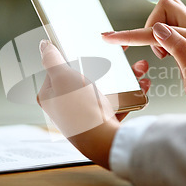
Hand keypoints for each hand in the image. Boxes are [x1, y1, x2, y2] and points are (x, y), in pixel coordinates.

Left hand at [37, 40, 150, 168]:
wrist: (103, 141)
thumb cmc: (79, 110)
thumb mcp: (62, 76)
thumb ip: (51, 58)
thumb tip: (43, 45)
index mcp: (50, 95)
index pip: (59, 67)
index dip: (76, 53)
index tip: (92, 44)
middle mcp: (65, 106)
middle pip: (87, 75)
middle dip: (109, 64)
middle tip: (122, 55)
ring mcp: (85, 115)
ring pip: (106, 88)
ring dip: (125, 77)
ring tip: (140, 69)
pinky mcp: (103, 122)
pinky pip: (118, 103)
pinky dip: (131, 94)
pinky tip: (141, 87)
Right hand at [102, 0, 185, 117]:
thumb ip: (178, 48)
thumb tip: (158, 28)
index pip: (158, 31)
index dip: (132, 35)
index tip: (109, 37)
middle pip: (167, 8)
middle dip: (150, 25)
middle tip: (157, 53)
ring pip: (168, 17)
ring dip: (156, 33)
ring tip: (164, 58)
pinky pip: (171, 31)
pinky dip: (161, 40)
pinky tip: (166, 56)